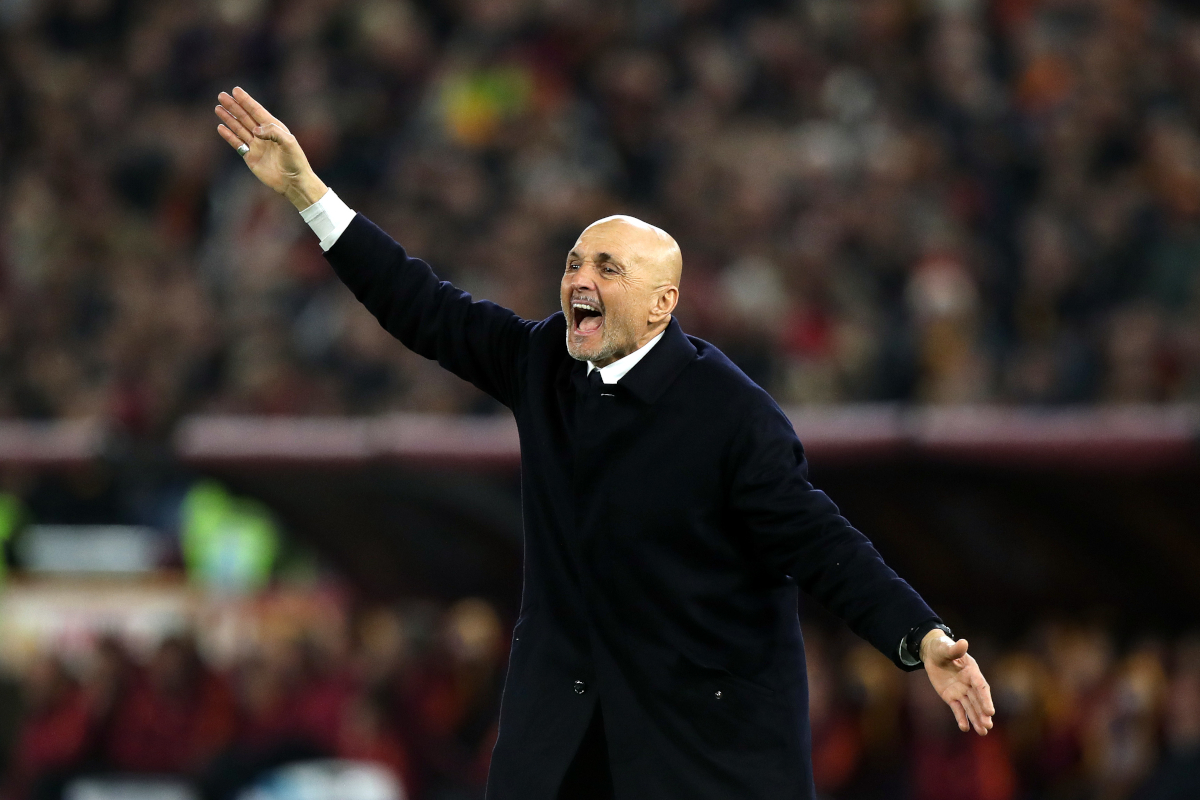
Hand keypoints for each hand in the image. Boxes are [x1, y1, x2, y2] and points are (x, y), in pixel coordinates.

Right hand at [214, 86, 327, 209]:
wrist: (294, 183)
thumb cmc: (296, 162)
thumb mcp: (289, 143)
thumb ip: (273, 133)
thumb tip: (255, 130)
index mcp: (274, 128)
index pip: (257, 111)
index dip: (246, 101)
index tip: (235, 90)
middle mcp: (264, 135)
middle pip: (245, 117)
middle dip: (234, 106)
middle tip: (221, 95)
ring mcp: (257, 145)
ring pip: (239, 128)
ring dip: (229, 118)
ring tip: (218, 108)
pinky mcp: (251, 157)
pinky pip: (238, 144)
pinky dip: (229, 135)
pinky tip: (221, 127)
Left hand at [922, 631, 994, 734]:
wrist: (932, 655)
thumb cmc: (942, 648)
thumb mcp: (946, 647)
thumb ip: (955, 649)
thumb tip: (963, 642)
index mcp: (972, 671)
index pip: (981, 687)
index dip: (985, 699)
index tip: (990, 711)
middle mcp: (969, 684)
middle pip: (978, 700)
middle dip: (983, 713)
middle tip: (988, 726)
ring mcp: (961, 692)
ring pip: (970, 708)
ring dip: (976, 719)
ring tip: (983, 732)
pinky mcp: (951, 697)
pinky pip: (957, 709)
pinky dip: (961, 718)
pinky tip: (965, 728)